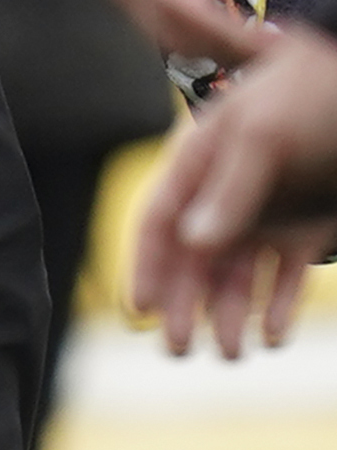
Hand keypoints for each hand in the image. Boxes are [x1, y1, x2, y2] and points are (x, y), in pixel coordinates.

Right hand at [98, 0, 278, 60]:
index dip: (217, 27)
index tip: (265, 41)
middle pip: (170, 29)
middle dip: (226, 45)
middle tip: (285, 49)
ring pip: (175, 40)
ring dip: (223, 49)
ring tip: (276, 47)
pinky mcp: (150, 1)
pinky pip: (181, 33)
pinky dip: (218, 41)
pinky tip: (256, 39)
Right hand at [133, 19, 336, 357]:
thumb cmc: (310, 95)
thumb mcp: (264, 135)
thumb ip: (228, 190)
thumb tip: (194, 244)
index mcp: (198, 160)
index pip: (158, 221)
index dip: (144, 265)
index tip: (138, 309)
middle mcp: (225, 192)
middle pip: (193, 258)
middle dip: (183, 305)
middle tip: (177, 351)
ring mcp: (267, 210)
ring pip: (237, 274)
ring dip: (229, 315)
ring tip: (229, 354)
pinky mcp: (307, 224)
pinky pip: (284, 276)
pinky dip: (278, 306)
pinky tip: (273, 336)